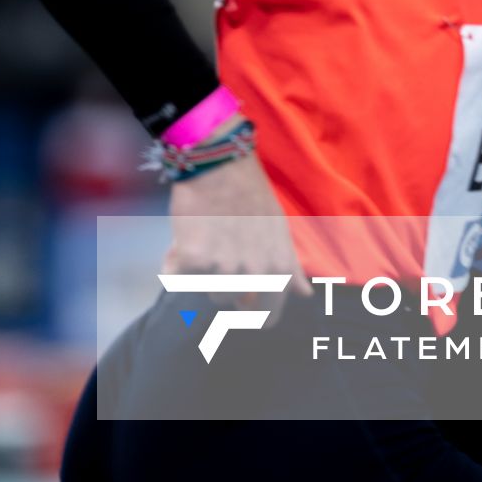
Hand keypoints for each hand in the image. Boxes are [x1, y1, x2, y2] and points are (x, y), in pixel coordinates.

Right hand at [163, 148, 310, 318]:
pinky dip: (175, 262)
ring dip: (203, 274)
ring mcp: (221, 268)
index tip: (246, 307)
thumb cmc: (252, 194)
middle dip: (224, 292)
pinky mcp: (192, 260)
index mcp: (277, 269)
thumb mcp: (279, 230)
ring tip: (207, 244)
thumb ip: (290, 266)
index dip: (256, 315)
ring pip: (208, 291)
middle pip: (233, 306)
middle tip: (220, 266)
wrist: (220, 164)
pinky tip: (182, 241)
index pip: (269, 317)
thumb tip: (306, 295)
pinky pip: (178, 277)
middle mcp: (253, 274)